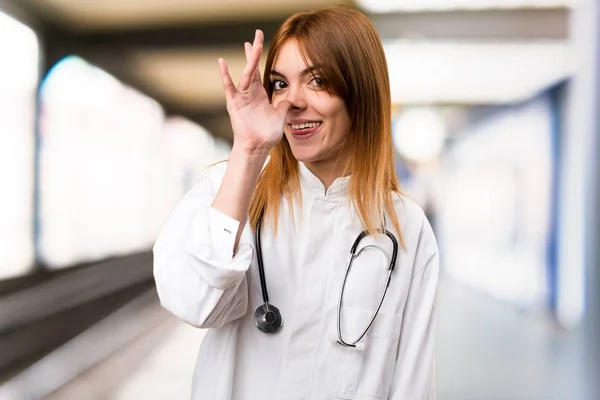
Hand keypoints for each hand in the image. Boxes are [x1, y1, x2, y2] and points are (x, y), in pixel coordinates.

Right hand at [218, 30, 291, 153]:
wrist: (258, 147)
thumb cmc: (267, 134)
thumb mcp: (280, 116)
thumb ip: (285, 106)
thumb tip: (293, 99)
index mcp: (259, 94)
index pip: (259, 70)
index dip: (259, 57)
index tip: (258, 42)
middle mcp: (249, 92)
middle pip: (252, 67)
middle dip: (254, 50)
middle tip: (257, 33)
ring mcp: (241, 97)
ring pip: (245, 74)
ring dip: (249, 59)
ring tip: (249, 44)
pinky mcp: (234, 104)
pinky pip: (229, 87)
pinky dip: (225, 75)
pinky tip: (221, 63)